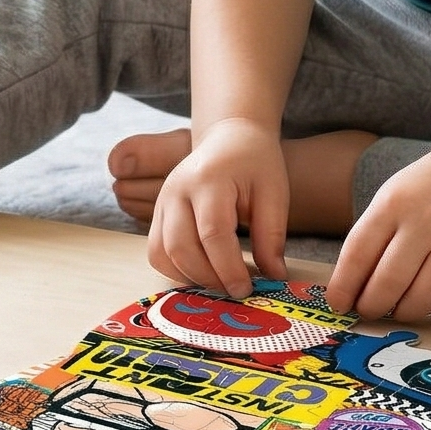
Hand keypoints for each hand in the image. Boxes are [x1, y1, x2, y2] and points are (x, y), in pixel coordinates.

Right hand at [147, 118, 288, 297]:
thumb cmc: (256, 163)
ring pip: (162, 254)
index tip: (247, 289)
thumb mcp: (274, 193)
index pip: (213, 233)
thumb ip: (272, 236)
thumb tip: (274, 277)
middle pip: (181, 247)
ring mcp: (162, 201)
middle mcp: (177, 190)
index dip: (229, 268)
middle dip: (208, 278)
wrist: (230, 138)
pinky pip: (157, 252)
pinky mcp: (156, 213)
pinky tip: (203, 273)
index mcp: (209, 180)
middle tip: (236, 291)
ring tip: (220, 283)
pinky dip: (176, 270)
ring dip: (189, 278)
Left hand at [326, 147, 430, 320]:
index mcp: (393, 205)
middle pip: (389, 284)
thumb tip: (347, 295)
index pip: (358, 255)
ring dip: (404, 313)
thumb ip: (368, 243)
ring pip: (422, 300)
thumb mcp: (388, 202)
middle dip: (372, 307)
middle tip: (370, 309)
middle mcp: (426, 222)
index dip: (343, 288)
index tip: (339, 304)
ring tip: (400, 305)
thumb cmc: (423, 194)